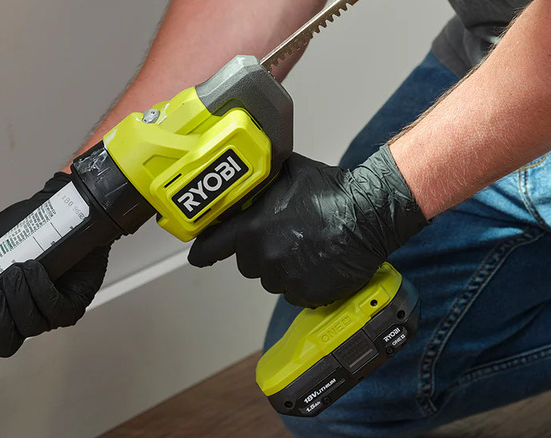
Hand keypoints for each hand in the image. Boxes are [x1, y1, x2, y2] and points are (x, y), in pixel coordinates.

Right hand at [0, 172, 108, 373]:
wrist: (54, 210)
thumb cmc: (18, 231)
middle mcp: (19, 318)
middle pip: (4, 345)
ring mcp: (46, 314)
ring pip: (30, 327)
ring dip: (20, 298)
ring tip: (17, 269)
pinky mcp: (71, 305)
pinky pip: (56, 312)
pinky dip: (42, 291)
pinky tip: (35, 271)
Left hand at [188, 146, 427, 307]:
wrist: (370, 214)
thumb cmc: (332, 191)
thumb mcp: (289, 173)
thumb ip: (262, 182)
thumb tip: (248, 177)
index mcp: (252, 227)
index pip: (212, 247)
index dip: (203, 252)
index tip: (198, 257)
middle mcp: (263, 255)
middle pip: (246, 264)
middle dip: (258, 253)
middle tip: (282, 239)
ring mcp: (285, 277)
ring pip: (271, 280)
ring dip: (281, 269)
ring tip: (305, 250)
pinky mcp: (307, 293)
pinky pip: (295, 294)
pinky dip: (303, 283)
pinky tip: (318, 264)